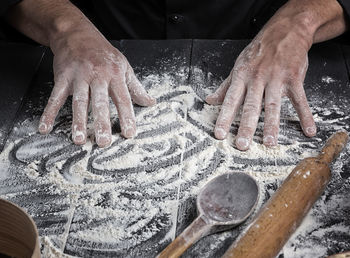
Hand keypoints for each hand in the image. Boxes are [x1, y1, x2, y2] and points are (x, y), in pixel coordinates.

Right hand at [38, 30, 154, 146]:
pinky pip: (55, 97)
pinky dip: (49, 112)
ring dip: (78, 121)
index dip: (127, 116)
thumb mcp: (124, 67)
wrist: (77, 34)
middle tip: (103, 142)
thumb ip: (136, 88)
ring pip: (79, 101)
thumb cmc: (103, 53)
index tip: (129, 133)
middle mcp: (97, 76)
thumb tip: (150, 102)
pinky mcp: (62, 77)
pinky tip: (46, 127)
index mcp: (115, 75)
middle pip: (100, 102)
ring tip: (79, 139)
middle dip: (102, 123)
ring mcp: (79, 76)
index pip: (123, 99)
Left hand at [206, 20, 316, 150]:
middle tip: (242, 145)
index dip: (224, 118)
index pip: (231, 100)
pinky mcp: (294, 79)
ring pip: (273, 105)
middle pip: (251, 106)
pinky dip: (305, 115)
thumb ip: (225, 86)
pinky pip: (300, 99)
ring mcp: (276, 79)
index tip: (219, 134)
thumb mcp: (238, 66)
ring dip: (272, 125)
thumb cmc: (259, 51)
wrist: (285, 31)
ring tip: (270, 142)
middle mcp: (257, 79)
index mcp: (242, 76)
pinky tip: (308, 129)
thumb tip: (210, 100)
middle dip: (246, 126)